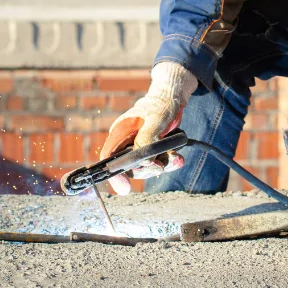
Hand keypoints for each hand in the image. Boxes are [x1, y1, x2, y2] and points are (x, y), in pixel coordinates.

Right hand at [97, 62, 197, 194]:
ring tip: (176, 157)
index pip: (109, 157)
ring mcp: (138, 148)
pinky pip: (156, 163)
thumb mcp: (156, 120)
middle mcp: (126, 143)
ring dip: (162, 165)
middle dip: (147, 169)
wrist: (171, 100)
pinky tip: (178, 158)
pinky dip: (168, 162)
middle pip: (129, 167)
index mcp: (120, 133)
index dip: (113, 174)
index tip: (125, 188)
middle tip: (162, 165)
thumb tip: (144, 160)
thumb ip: (147, 138)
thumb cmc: (160, 105)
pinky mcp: (150, 150)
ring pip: (144, 167)